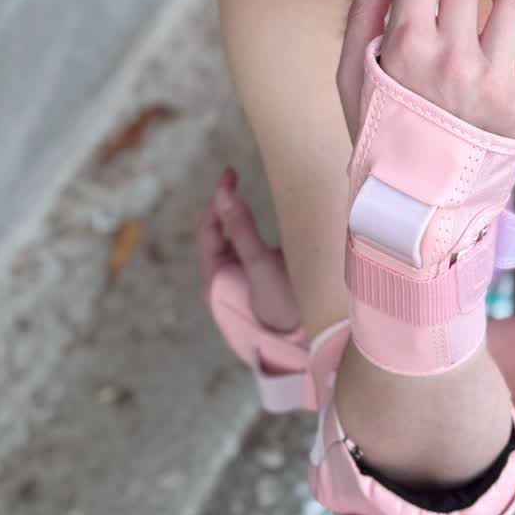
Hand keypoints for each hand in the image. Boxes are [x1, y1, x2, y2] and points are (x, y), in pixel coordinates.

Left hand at [195, 166, 300, 330]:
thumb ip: (243, 230)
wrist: (307, 340)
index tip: (231, 173)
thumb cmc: (283, 307)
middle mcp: (221, 278)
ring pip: (229, 240)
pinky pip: (245, 248)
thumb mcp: (262, 265)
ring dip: (234, 216)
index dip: (216, 199)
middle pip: (215, 233)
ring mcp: (238, 279)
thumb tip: (224, 193)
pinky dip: (248, 229)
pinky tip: (260, 218)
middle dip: (223, 205)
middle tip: (235, 177)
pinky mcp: (256, 280)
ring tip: (243, 191)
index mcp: (213, 276)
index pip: (207, 229)